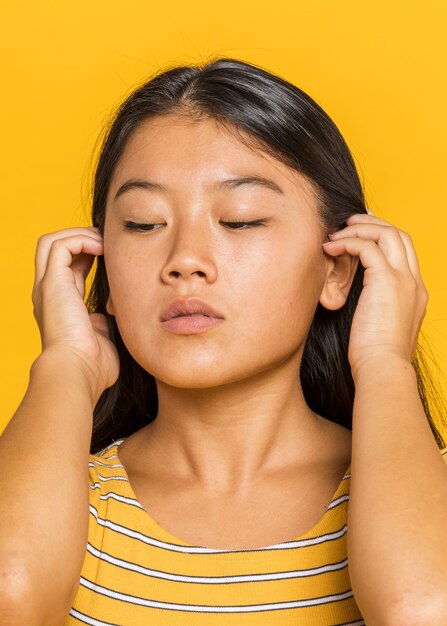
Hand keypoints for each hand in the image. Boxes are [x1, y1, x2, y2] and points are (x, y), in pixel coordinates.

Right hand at [32, 227, 119, 401]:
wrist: (78, 372)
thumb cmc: (93, 366)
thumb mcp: (102, 339)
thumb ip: (103, 325)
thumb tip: (107, 318)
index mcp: (60, 305)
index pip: (69, 267)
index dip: (89, 254)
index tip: (113, 254)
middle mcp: (48, 293)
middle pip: (55, 249)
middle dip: (81, 238)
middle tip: (108, 242)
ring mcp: (47, 287)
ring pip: (51, 241)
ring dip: (80, 234)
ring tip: (104, 241)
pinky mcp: (52, 282)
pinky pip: (61, 244)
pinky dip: (81, 239)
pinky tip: (102, 248)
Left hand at [322, 213, 427, 379]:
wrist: (383, 370)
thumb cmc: (376, 358)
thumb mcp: (382, 329)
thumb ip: (378, 310)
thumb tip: (362, 307)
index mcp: (416, 293)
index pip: (405, 252)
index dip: (383, 237)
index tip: (362, 232)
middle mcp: (414, 283)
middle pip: (400, 235)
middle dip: (374, 223)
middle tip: (349, 222)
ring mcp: (404, 280)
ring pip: (388, 234)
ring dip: (360, 228)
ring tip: (336, 232)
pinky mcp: (386, 281)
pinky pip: (367, 247)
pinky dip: (348, 242)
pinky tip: (330, 248)